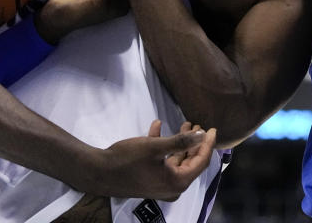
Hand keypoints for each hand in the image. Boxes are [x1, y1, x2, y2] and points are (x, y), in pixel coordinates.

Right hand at [96, 119, 216, 199]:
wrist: (99, 173)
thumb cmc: (128, 160)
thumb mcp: (155, 148)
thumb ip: (180, 141)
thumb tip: (203, 135)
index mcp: (177, 182)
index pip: (201, 162)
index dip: (207, 144)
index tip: (212, 129)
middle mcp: (172, 187)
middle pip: (190, 162)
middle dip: (193, 142)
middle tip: (196, 124)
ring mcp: (161, 184)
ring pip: (176, 161)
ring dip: (179, 143)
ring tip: (182, 124)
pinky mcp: (150, 180)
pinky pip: (162, 162)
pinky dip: (163, 147)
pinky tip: (157, 127)